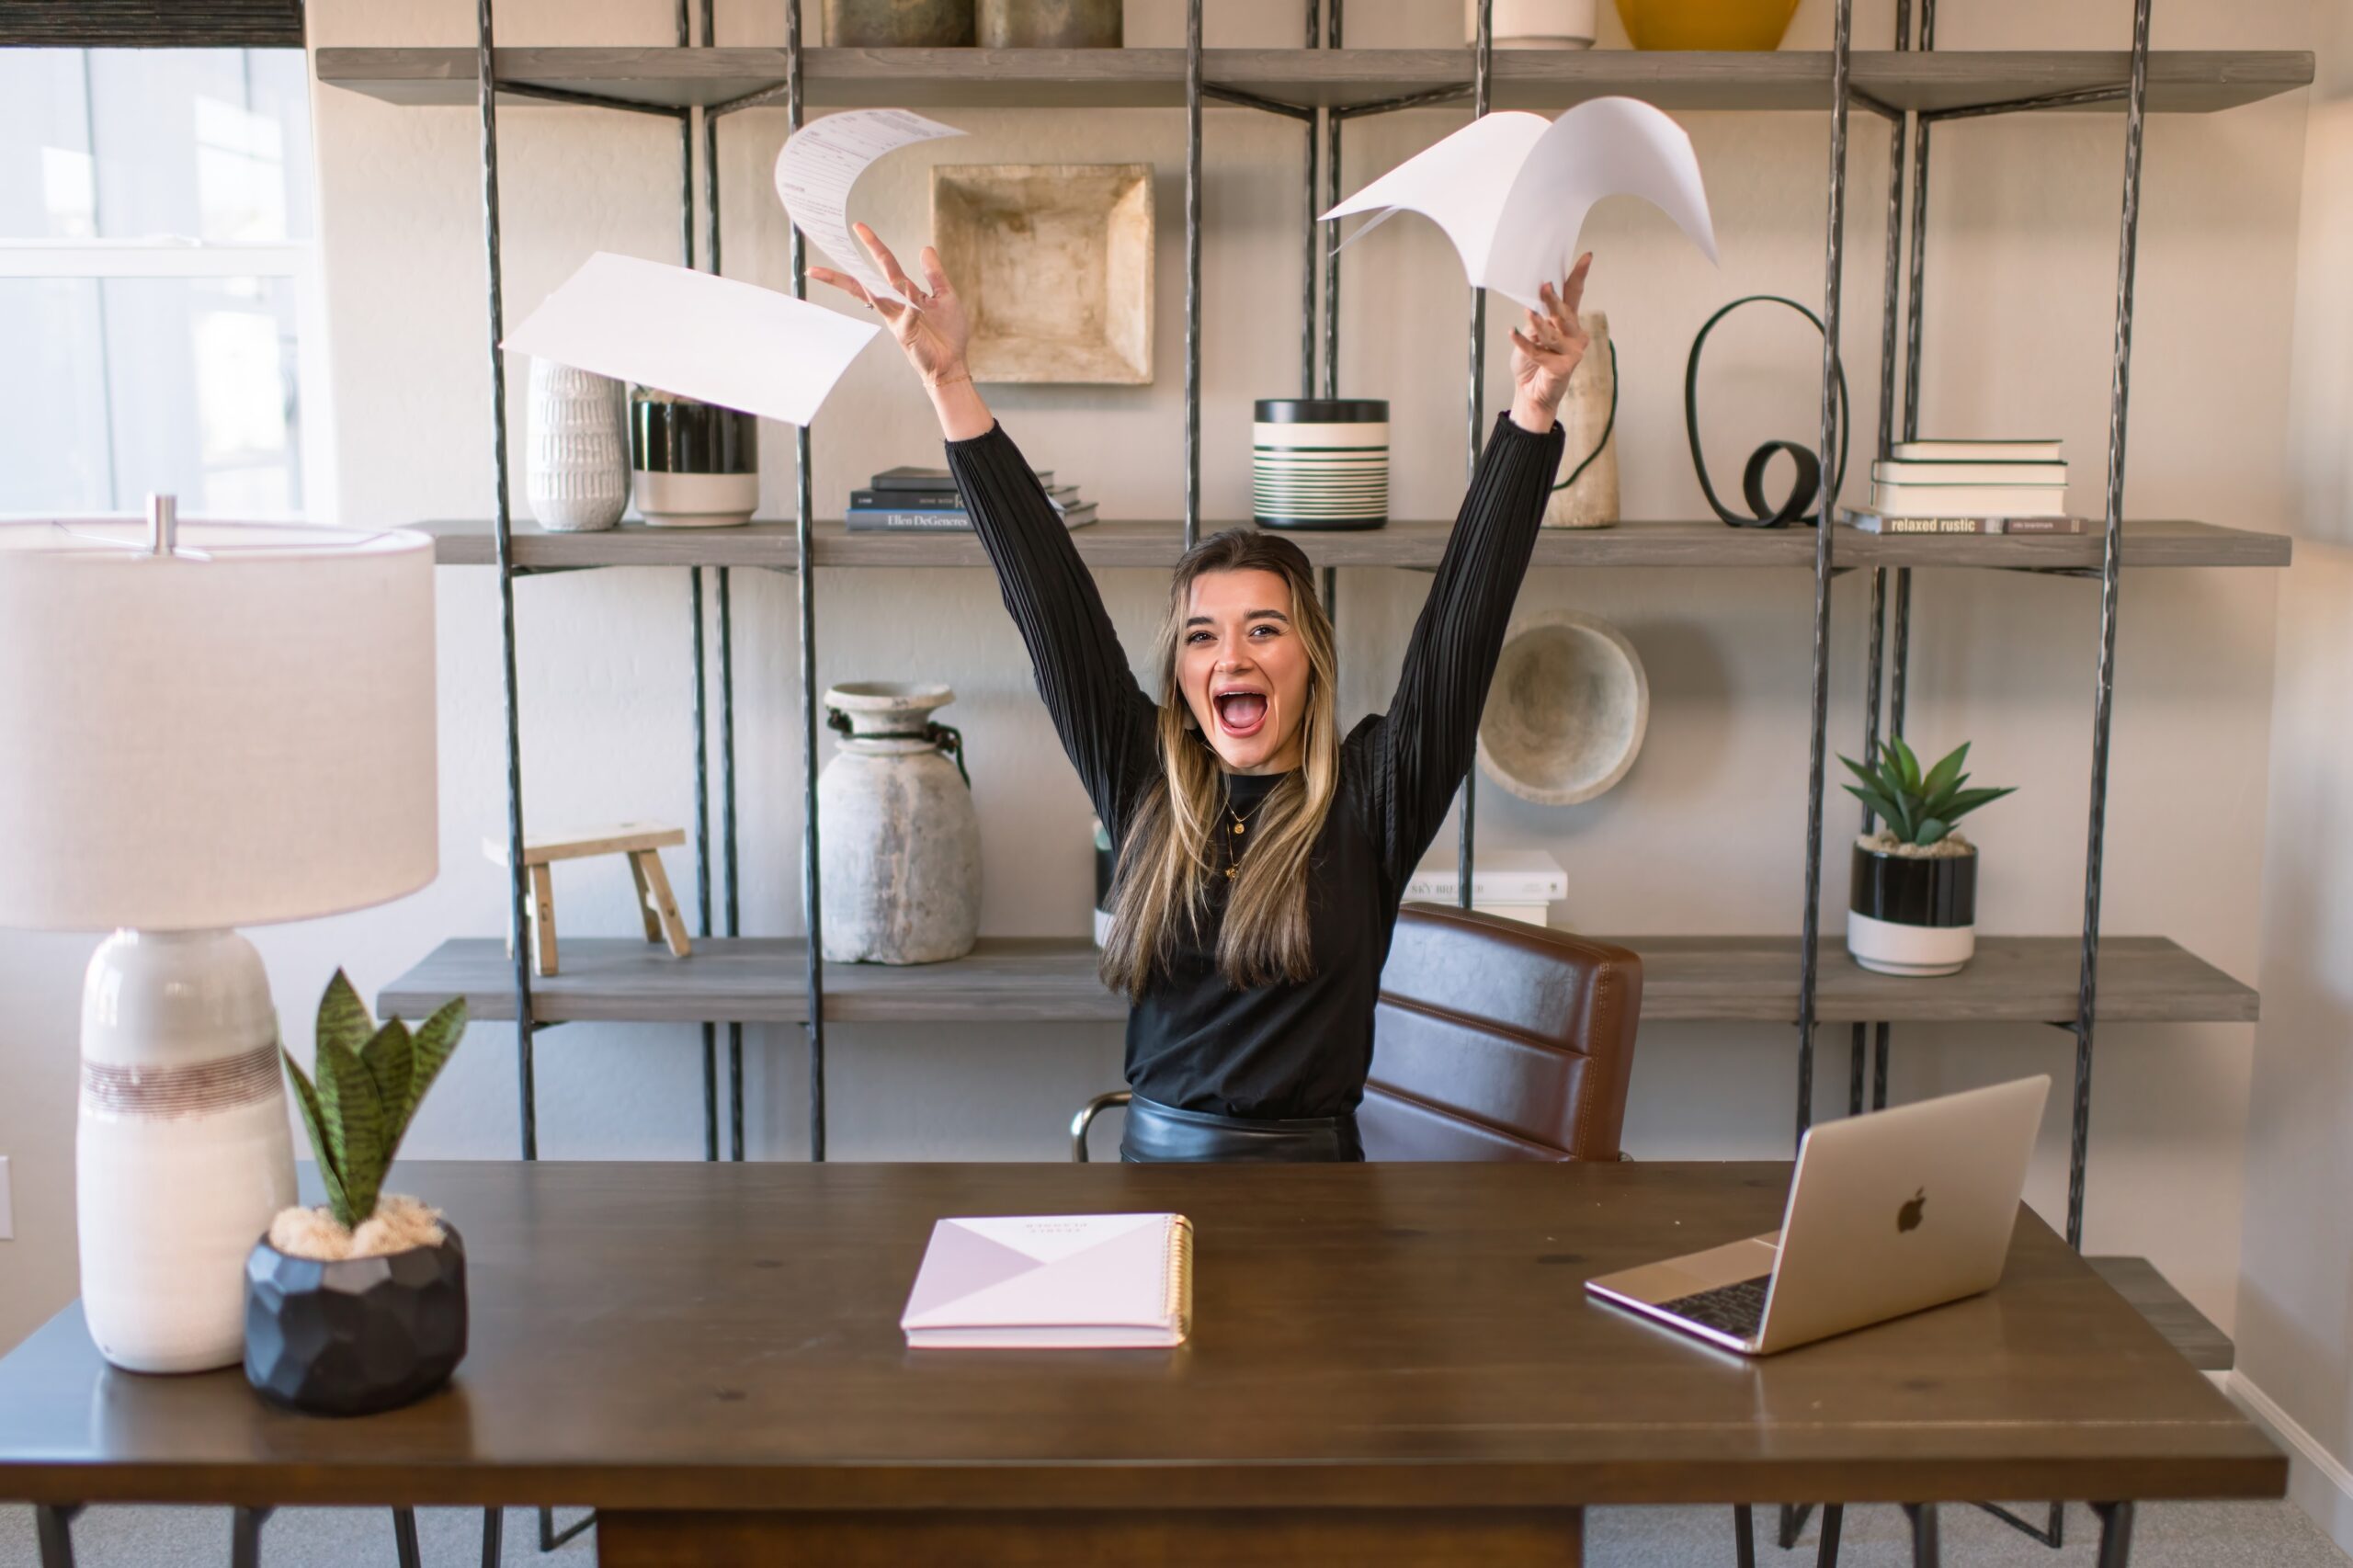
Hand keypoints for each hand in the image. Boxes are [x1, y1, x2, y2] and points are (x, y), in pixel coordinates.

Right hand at [808, 221, 972, 388]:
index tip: (858, 227)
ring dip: (863, 281)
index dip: (873, 245)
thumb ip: (934, 274)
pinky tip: (909, 291)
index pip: (885, 265)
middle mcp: (896, 305)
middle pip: (867, 281)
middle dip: (848, 267)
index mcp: (904, 294)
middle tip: (831, 248)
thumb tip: (925, 248)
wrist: (952, 364)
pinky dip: (909, 303)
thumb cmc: (947, 334)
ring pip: (876, 296)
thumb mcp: (945, 296)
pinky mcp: (906, 334)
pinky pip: (908, 313)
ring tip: (849, 264)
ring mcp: (898, 320)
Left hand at [1508, 252, 1593, 419]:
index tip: (1586, 257)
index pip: (1575, 295)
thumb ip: (1538, 320)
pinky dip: (1523, 342)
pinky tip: (1511, 333)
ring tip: (1527, 312)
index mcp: (1567, 323)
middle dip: (1553, 298)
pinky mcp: (1562, 367)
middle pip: (1564, 312)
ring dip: (1537, 322)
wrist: (1531, 394)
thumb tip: (1535, 304)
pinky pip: (1538, 351)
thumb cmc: (1533, 363)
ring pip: (1551, 332)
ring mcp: (1571, 352)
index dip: (1579, 276)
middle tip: (1544, 284)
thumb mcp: (1532, 336)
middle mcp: (1574, 335)